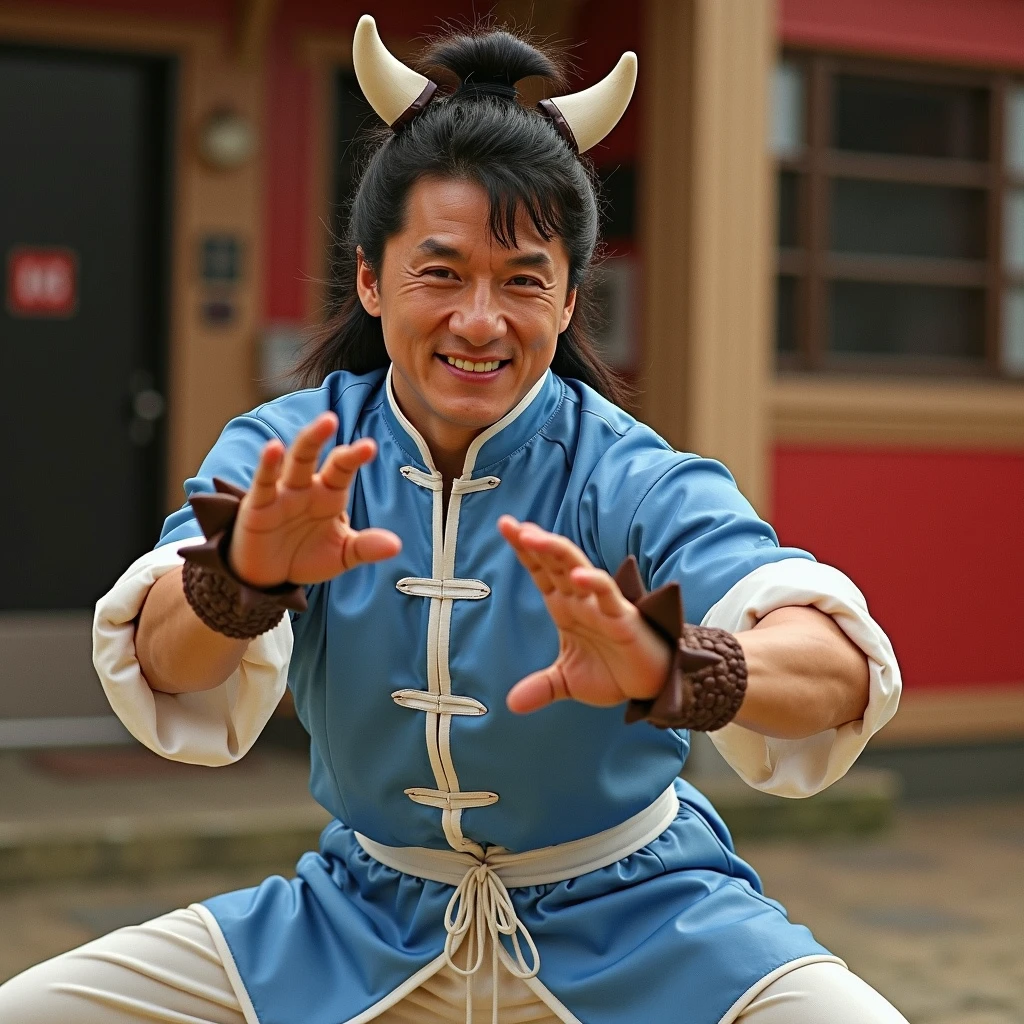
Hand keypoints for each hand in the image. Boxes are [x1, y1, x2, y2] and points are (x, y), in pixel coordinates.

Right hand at [228, 413, 400, 586]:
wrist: (271, 577)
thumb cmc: (308, 556)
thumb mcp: (341, 554)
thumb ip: (366, 547)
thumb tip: (396, 545)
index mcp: (330, 494)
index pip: (343, 468)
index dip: (354, 456)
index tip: (369, 446)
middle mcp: (306, 487)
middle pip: (314, 454)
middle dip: (321, 436)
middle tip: (332, 419)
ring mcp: (282, 493)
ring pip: (293, 461)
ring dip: (304, 442)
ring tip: (314, 425)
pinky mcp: (258, 506)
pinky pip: (264, 482)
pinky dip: (267, 465)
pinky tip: (272, 448)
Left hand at [497, 517, 671, 713]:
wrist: (652, 687)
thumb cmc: (614, 672)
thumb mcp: (569, 683)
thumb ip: (542, 688)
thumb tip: (512, 703)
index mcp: (565, 606)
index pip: (541, 571)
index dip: (524, 550)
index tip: (505, 526)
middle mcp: (580, 599)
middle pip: (554, 562)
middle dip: (534, 542)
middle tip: (512, 526)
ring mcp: (601, 605)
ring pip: (576, 568)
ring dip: (555, 551)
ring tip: (532, 537)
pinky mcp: (623, 617)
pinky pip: (607, 593)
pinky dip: (593, 582)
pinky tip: (577, 575)